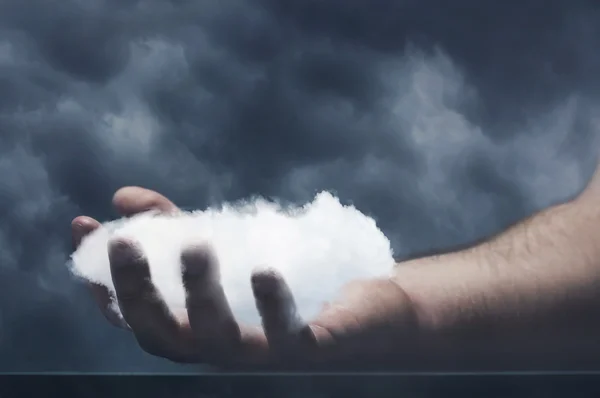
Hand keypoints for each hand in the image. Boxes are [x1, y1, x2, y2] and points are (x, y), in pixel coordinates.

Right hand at [71, 187, 419, 369]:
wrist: (362, 308)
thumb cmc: (284, 283)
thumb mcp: (224, 248)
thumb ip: (173, 228)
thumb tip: (123, 196)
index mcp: (195, 330)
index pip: (134, 314)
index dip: (102, 277)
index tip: (83, 228)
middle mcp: (220, 352)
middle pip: (165, 335)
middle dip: (138, 292)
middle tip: (123, 242)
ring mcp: (264, 357)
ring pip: (221, 340)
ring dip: (202, 295)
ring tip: (195, 246)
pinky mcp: (311, 350)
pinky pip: (289, 336)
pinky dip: (273, 306)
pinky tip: (262, 271)